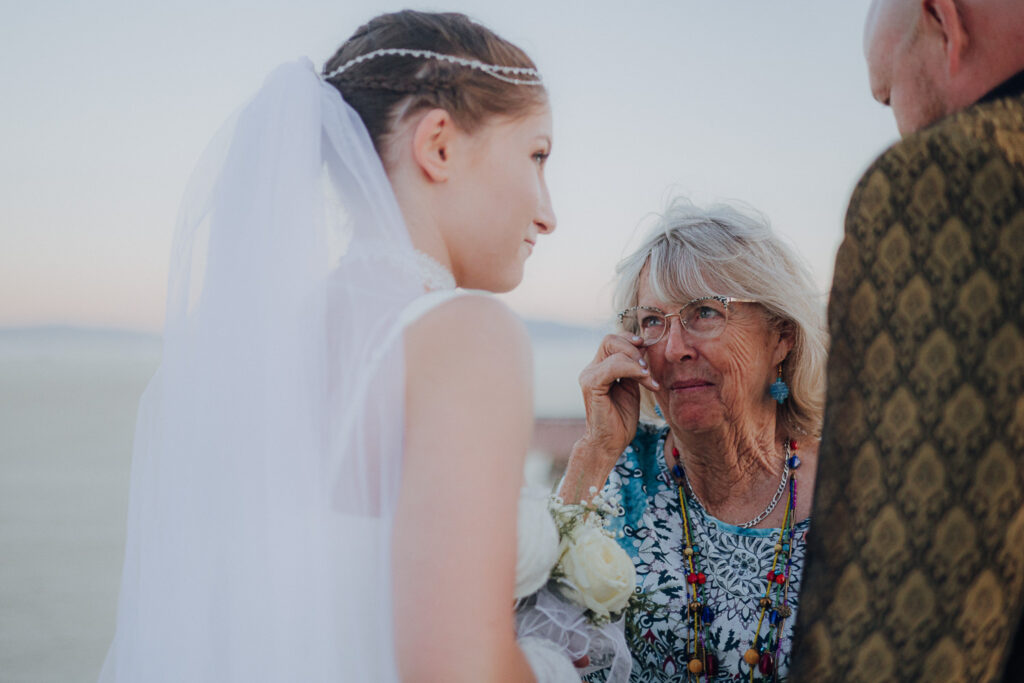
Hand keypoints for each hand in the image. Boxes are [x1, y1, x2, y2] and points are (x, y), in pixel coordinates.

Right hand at [578, 333, 658, 456]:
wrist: (610, 443)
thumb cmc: (621, 418)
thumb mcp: (632, 387)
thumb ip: (634, 368)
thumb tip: (644, 347)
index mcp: (599, 368)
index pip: (612, 340)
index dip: (630, 340)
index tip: (647, 348)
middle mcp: (591, 369)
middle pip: (610, 339)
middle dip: (633, 348)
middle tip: (647, 367)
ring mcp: (589, 376)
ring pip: (613, 350)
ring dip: (637, 362)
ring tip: (649, 378)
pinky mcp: (591, 386)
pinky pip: (613, 367)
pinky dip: (633, 370)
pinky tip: (645, 381)